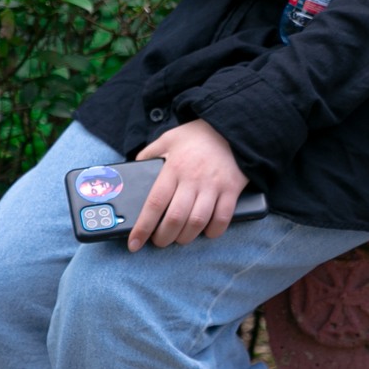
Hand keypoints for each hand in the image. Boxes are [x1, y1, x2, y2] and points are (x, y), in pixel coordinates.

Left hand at [127, 120, 248, 250]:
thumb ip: (150, 153)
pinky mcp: (232, 188)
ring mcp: (214, 185)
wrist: (234, 126)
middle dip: (163, 237)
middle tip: (159, 241)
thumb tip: (135, 168)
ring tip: (180, 238)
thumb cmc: (199, 135)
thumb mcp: (170, 138)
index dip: (143, 228)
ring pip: (198, 222)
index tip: (134, 243)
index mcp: (174, 168)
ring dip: (186, 237)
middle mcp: (193, 179)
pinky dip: (213, 230)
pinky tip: (206, 231)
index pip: (155, 203)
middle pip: (175, 218)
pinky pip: (223, 217)